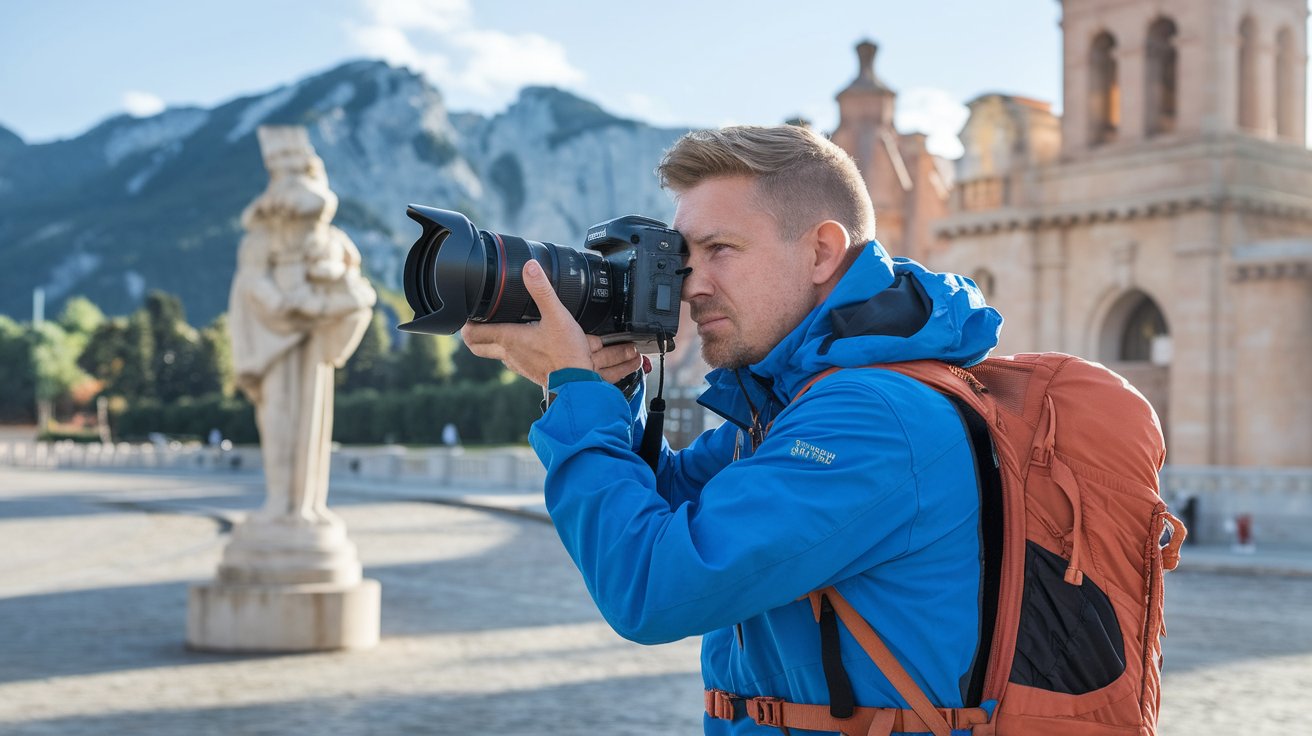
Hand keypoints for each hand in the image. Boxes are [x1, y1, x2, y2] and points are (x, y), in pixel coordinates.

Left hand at [461, 261, 641, 385]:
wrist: (577, 384)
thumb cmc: (566, 354)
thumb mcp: (557, 315)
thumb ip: (542, 290)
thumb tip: (530, 267)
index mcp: (508, 338)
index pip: (472, 334)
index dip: (466, 322)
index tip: (470, 311)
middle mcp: (508, 354)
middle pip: (477, 346)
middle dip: (473, 333)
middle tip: (478, 319)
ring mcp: (517, 365)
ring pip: (494, 353)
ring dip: (492, 341)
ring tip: (501, 326)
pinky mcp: (529, 371)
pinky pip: (512, 360)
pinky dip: (511, 350)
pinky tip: (525, 342)